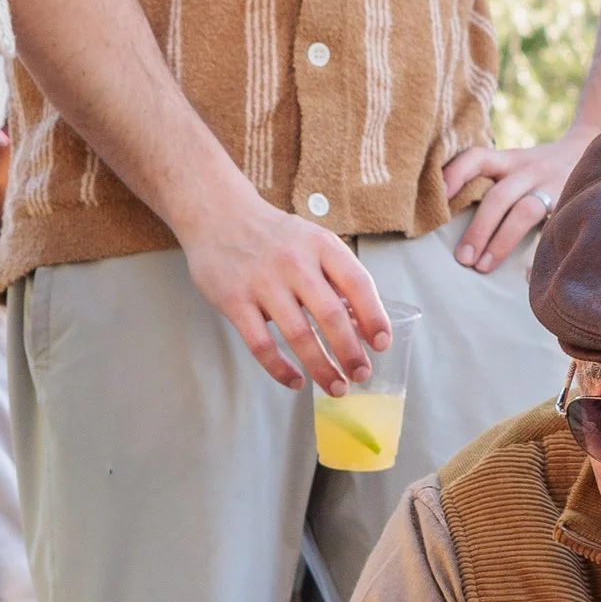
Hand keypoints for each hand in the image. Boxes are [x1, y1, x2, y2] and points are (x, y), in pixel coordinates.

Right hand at [179, 187, 389, 393]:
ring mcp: (263, 282)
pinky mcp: (235, 301)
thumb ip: (335, 275)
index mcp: (321, 245)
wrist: (218, 215)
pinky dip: (280, 369)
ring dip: (321, 367)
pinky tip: (295, 381)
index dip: (374, 317)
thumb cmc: (274, 236)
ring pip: (299, 335)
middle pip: (331, 315)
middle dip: (351, 352)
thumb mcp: (312, 241)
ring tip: (336, 386)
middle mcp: (294, 262)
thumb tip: (363, 322)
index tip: (382, 344)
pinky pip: (261, 344)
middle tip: (361, 374)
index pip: (358, 283)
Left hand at [440, 129, 592, 273]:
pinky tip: (527, 276)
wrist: (589, 149)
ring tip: (483, 267)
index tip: (439, 198)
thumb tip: (444, 208)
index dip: (456, 174)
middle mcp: (529, 170)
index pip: (477, 157)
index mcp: (509, 159)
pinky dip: (540, 256)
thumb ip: (489, 179)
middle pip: (499, 196)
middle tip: (463, 259)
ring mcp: (552, 186)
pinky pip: (555, 230)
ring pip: (525, 212)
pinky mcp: (571, 204)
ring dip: (502, 242)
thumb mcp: (514, 163)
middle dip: (478, 229)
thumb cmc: (539, 168)